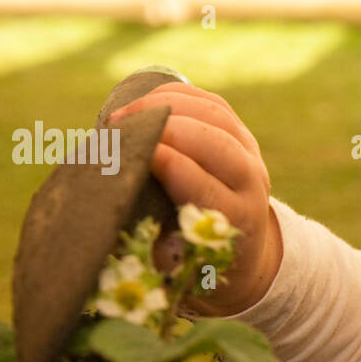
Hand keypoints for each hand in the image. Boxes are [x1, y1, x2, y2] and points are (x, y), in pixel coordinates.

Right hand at [109, 83, 280, 316]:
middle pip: (214, 141)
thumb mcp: (178, 267)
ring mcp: (252, 155)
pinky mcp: (243, 135)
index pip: (202, 182)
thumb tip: (109, 230)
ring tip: (125, 112)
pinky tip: (146, 99)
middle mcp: (251, 184)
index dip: (166, 162)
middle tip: (118, 126)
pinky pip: (215, 102)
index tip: (128, 153)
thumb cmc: (199, 262)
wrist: (245, 252)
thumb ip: (151, 250)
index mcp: (234, 218)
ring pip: (216, 114)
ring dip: (167, 104)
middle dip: (164, 126)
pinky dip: (180, 94)